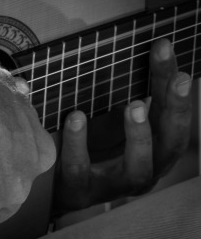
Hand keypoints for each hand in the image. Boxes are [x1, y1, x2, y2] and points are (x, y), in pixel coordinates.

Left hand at [54, 39, 191, 210]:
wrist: (59, 186)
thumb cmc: (92, 148)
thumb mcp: (112, 120)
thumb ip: (124, 97)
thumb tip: (125, 53)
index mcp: (155, 148)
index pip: (170, 114)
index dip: (171, 83)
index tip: (164, 47)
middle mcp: (145, 169)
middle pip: (170, 141)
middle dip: (176, 109)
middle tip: (178, 78)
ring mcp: (115, 184)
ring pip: (138, 167)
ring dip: (140, 136)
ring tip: (134, 106)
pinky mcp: (83, 191)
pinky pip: (81, 169)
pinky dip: (78, 143)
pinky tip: (76, 117)